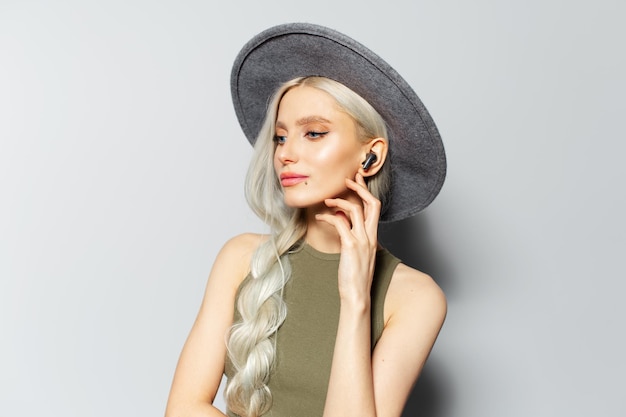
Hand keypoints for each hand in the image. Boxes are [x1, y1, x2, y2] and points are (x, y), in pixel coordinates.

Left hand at [315, 173, 381, 304]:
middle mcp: (371, 236)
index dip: (367, 192)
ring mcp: (362, 241)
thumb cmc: (355, 278)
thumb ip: (354, 238)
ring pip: (355, 209)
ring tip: (327, 200)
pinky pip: (340, 222)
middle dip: (360, 188)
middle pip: (371, 204)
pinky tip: (320, 218)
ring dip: (340, 200)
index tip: (358, 181)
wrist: (357, 295)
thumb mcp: (357, 255)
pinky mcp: (350, 246)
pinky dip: (329, 216)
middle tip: (349, 179)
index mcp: (374, 237)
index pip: (375, 208)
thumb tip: (343, 223)